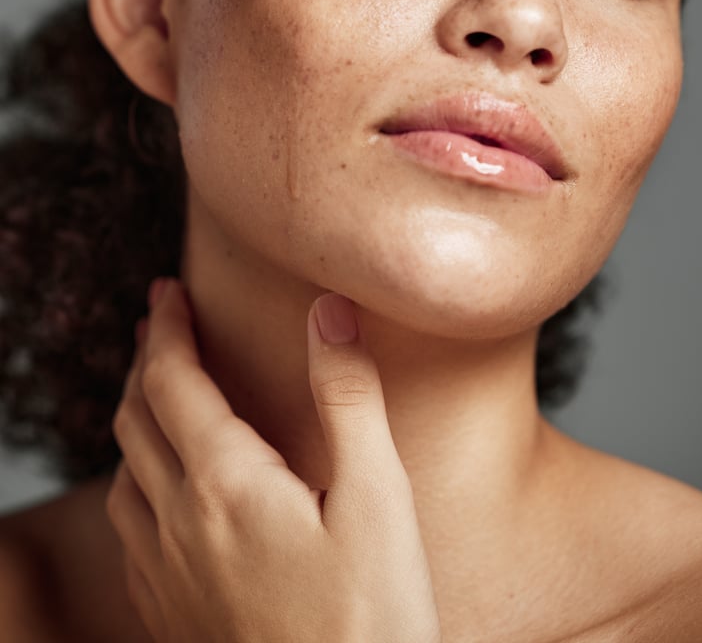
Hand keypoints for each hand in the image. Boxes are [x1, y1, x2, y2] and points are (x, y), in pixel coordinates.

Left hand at [108, 279, 442, 642]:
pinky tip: (162, 495)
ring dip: (135, 420)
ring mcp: (167, 577)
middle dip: (146, 361)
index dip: (168, 327)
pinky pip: (129, 531)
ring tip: (159, 397)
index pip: (173, 381)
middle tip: (161, 324)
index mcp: (226, 485)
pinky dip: (137, 483)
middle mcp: (179, 525)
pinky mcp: (171, 618)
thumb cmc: (374, 621)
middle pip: (136, 419)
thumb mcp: (378, 499)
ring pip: (124, 475)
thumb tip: (329, 310)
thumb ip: (348, 397)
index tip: (169, 289)